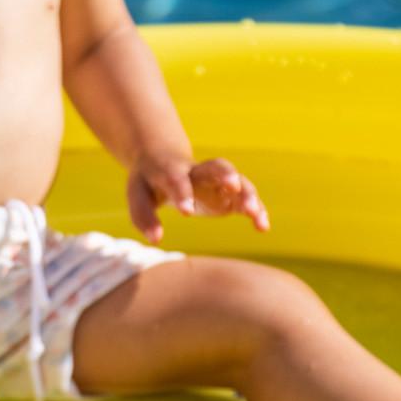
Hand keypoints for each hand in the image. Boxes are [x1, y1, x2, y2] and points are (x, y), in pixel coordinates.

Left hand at [127, 154, 269, 242]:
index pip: (177, 179)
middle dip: (226, 174)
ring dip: (247, 194)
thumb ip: (144, 217)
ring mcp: (216, 180)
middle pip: (216, 166)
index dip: (182, 192)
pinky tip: (263, 226)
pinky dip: (256, 209)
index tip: (186, 212)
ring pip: (237, 180)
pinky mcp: (228, 193)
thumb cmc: (149, 182)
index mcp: (170, 170)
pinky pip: (245, 198)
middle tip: (234, 186)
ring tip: (255, 213)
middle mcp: (198, 172)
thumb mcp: (138, 196)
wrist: (164, 160)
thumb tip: (156, 240)